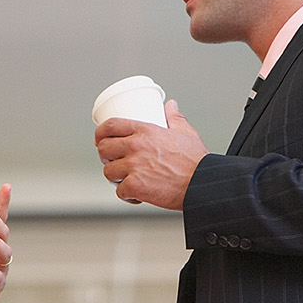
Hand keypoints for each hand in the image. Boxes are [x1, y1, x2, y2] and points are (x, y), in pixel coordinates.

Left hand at [93, 99, 208, 209]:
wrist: (202, 184)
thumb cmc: (196, 161)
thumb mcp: (186, 132)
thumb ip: (175, 118)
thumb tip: (171, 106)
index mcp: (145, 131)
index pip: (110, 125)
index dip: (100, 133)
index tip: (100, 139)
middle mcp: (136, 147)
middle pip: (104, 148)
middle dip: (105, 156)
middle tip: (113, 161)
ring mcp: (134, 167)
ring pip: (108, 172)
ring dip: (115, 178)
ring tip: (126, 179)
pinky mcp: (135, 186)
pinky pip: (120, 192)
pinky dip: (127, 196)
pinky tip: (136, 195)